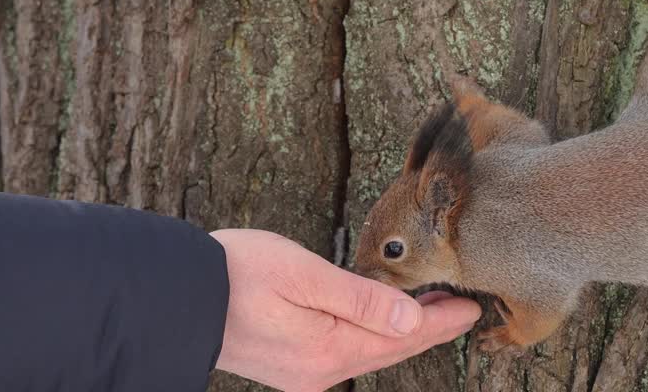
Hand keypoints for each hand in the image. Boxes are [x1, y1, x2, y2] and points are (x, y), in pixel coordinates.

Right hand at [209, 229, 480, 391]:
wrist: (174, 296)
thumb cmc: (237, 274)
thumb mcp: (304, 275)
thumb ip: (361, 298)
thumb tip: (410, 318)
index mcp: (329, 351)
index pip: (402, 337)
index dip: (441, 320)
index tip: (473, 306)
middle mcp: (320, 372)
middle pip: (390, 350)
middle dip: (429, 328)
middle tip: (463, 306)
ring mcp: (304, 373)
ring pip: (370, 352)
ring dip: (402, 332)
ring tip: (432, 309)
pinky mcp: (290, 365)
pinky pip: (347, 352)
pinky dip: (372, 335)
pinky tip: (381, 318)